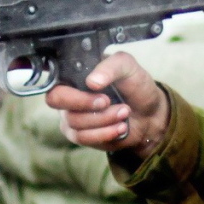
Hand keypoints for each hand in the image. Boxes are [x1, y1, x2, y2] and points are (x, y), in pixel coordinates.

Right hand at [44, 51, 169, 159]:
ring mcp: (71, 116)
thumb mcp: (128, 67)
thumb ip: (110, 66)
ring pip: (74, 121)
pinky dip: (105, 132)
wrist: (149, 115)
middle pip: (56, 100)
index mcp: (74, 74)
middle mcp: (67, 95)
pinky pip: (83, 137)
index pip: (53, 76)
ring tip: (123, 112)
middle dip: (84, 102)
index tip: (93, 87)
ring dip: (104, 118)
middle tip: (107, 101)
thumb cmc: (135, 87)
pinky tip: (120, 127)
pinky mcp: (80, 135)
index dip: (65, 83)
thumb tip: (91, 81)